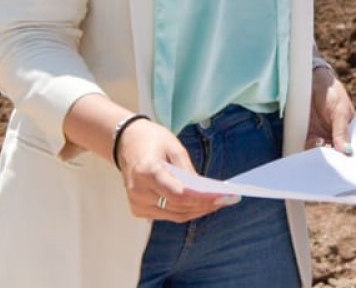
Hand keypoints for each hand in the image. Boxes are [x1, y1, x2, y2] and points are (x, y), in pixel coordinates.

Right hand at [117, 118, 236, 221]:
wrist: (127, 143)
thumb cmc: (153, 141)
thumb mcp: (175, 149)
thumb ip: (189, 172)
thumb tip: (206, 190)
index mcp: (146, 172)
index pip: (178, 194)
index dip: (202, 198)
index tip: (223, 196)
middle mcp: (139, 191)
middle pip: (178, 207)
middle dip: (205, 205)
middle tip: (228, 200)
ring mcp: (137, 203)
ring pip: (175, 215)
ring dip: (198, 210)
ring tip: (220, 203)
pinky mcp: (138, 209)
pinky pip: (168, 215)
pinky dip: (186, 210)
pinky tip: (202, 204)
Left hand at [306, 64, 355, 153]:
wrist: (311, 79)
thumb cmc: (332, 92)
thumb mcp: (340, 111)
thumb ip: (342, 132)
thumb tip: (347, 151)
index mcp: (347, 131)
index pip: (349, 148)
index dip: (347, 157)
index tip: (346, 163)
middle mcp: (334, 136)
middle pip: (334, 154)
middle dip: (333, 160)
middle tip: (331, 160)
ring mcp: (320, 136)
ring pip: (320, 154)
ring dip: (319, 155)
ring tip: (320, 148)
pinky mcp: (305, 135)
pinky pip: (306, 148)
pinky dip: (307, 151)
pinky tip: (311, 147)